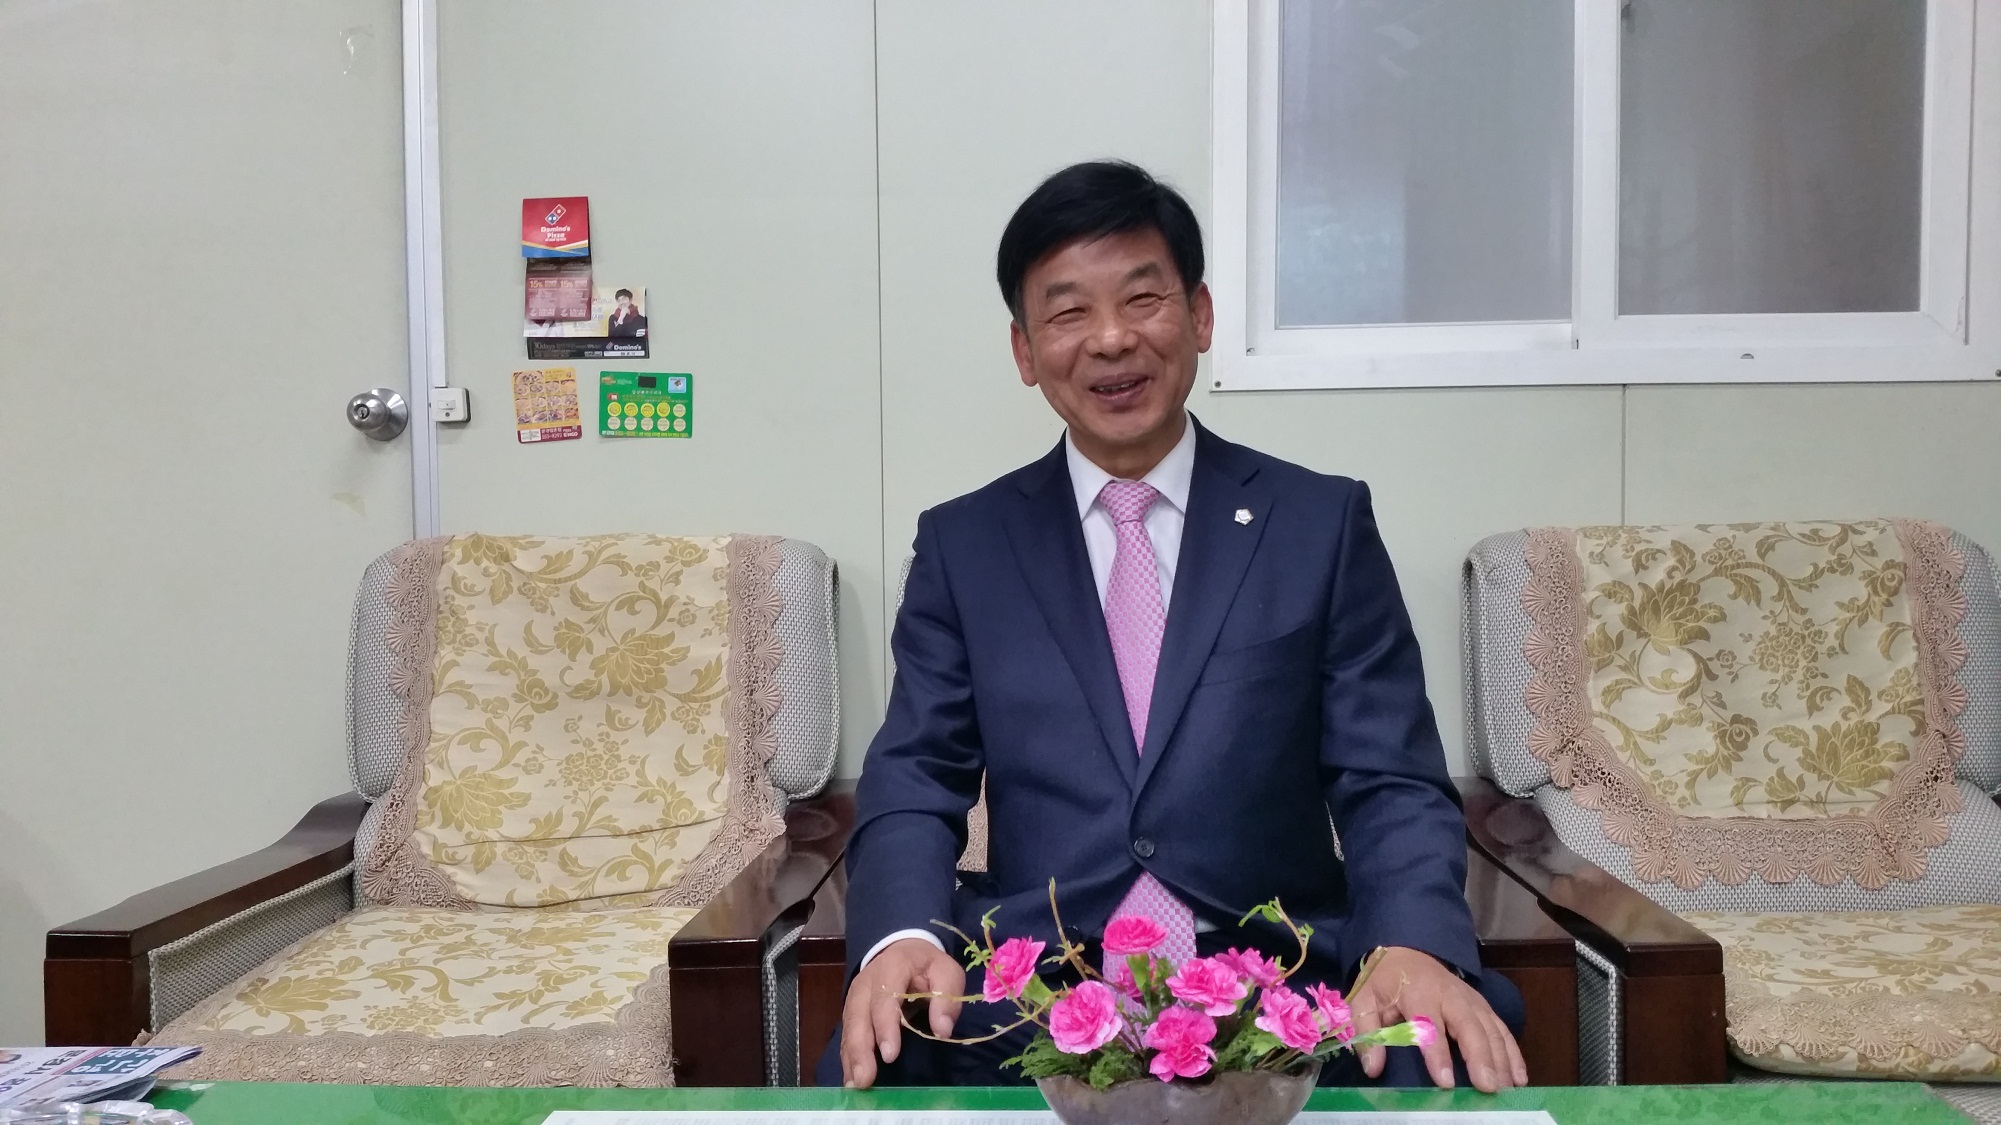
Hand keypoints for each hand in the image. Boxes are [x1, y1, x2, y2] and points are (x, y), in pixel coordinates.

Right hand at [839, 937, 965, 1088]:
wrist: (903, 951)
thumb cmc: (927, 966)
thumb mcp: (946, 971)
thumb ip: (947, 997)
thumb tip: (942, 1030)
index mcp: (892, 967)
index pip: (884, 997)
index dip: (885, 1026)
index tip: (890, 1054)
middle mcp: (866, 983)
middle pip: (859, 1016)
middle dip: (861, 1049)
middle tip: (865, 1079)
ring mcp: (855, 998)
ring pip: (849, 1028)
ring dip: (851, 1058)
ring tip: (855, 1085)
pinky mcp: (851, 1012)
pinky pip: (846, 1036)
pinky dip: (848, 1058)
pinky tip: (850, 1080)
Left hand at [1349, 946, 1526, 1093]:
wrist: (1407, 952)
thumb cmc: (1386, 982)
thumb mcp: (1365, 999)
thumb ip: (1367, 1031)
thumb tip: (1373, 1067)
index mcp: (1418, 992)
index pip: (1428, 1024)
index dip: (1437, 1053)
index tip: (1445, 1082)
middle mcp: (1450, 995)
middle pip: (1469, 1026)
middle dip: (1480, 1057)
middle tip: (1488, 1087)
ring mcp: (1471, 1000)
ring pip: (1490, 1029)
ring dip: (1501, 1059)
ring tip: (1506, 1089)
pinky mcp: (1483, 1007)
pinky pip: (1502, 1029)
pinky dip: (1513, 1053)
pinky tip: (1519, 1078)